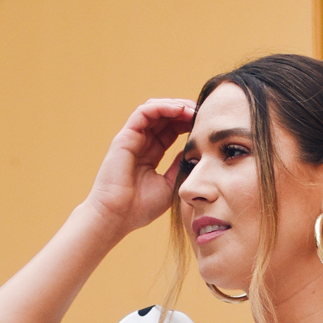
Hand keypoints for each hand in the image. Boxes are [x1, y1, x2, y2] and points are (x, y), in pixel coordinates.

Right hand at [83, 98, 195, 237]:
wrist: (116, 217)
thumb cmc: (139, 208)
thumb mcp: (169, 185)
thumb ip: (180, 166)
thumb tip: (195, 150)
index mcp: (151, 154)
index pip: (171, 130)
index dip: (188, 123)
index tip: (206, 125)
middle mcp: (141, 143)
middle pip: (165, 117)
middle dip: (185, 111)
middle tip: (203, 112)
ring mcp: (132, 138)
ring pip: (155, 109)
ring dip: (176, 106)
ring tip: (193, 109)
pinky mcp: (124, 136)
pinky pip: (144, 112)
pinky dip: (162, 107)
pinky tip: (179, 110)